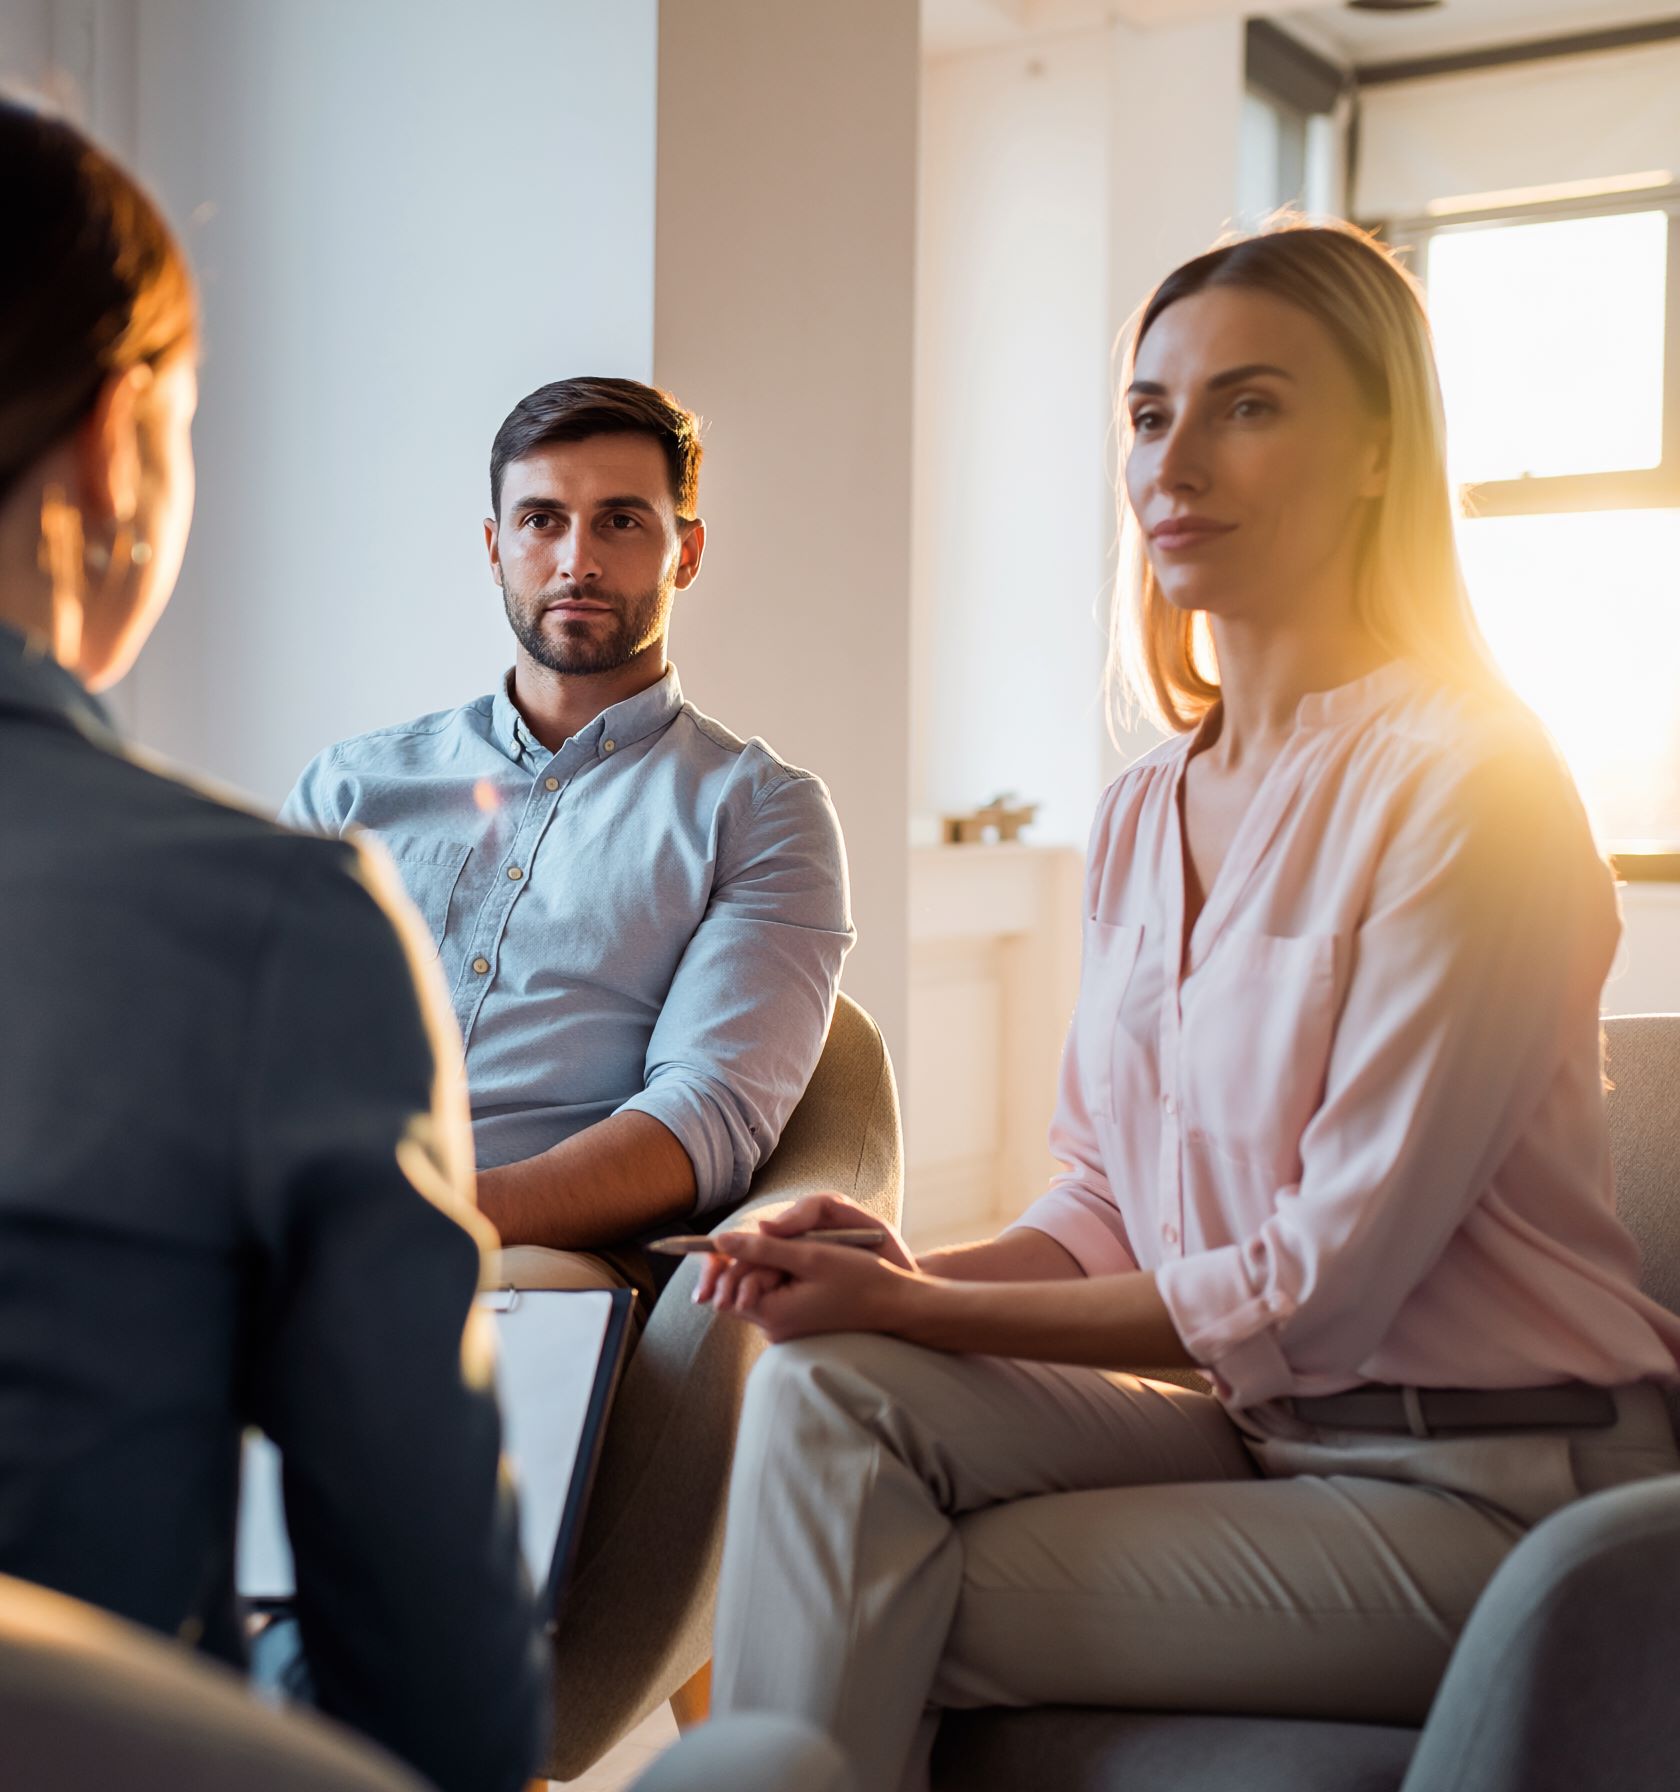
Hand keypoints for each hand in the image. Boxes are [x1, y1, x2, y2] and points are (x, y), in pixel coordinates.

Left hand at [705, 1228, 918, 1343]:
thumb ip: (762, 1249)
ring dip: (768, 1267)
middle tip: (778, 1242)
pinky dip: (782, 1278)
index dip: (727, 1258)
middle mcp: (775, 1330)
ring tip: (802, 1253)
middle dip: (750, 1261)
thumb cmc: (861, 1279)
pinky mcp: (798, 1325)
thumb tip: (720, 1241)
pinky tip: (807, 1266)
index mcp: (774, 1314)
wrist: (897, 1306)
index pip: (729, 1285)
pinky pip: (776, 1297)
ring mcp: (786, 1331)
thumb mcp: (810, 1255)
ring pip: (759, 1290)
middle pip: (740, 1288)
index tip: (733, 1237)